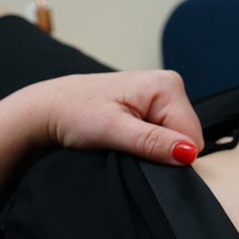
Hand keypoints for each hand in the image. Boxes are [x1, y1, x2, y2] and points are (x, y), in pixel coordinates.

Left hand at [0, 70, 203, 213]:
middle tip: (125, 143)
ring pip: (175, 138)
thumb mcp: (112, 130)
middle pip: (186, 137)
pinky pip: (163, 133)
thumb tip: (187, 153)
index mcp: (166, 85)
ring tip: (121, 138)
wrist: (47, 110)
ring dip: (151, 146)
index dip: (169, 154)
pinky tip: (123, 136)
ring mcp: (160, 95)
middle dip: (159, 149)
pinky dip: (145, 142)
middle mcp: (168, 85)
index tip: (137, 150)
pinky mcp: (151, 105)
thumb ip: (152, 141)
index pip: (192, 137)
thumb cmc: (72, 113)